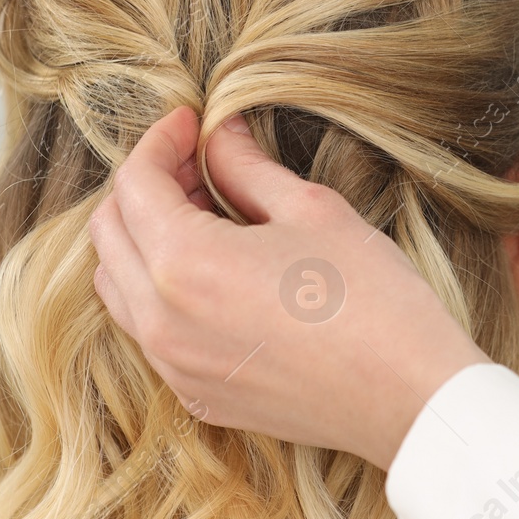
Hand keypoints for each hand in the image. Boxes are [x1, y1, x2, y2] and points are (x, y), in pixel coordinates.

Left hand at [89, 107, 488, 469]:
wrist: (408, 396)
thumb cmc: (372, 297)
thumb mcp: (311, 210)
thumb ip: (247, 167)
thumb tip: (219, 134)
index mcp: (183, 263)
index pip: (135, 182)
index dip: (159, 140)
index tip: (190, 123)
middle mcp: (160, 321)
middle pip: (109, 232)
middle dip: (145, 186)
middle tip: (198, 165)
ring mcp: (175, 366)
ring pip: (119, 285)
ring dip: (144, 240)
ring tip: (204, 217)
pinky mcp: (198, 396)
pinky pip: (150, 332)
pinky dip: (160, 291)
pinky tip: (218, 275)